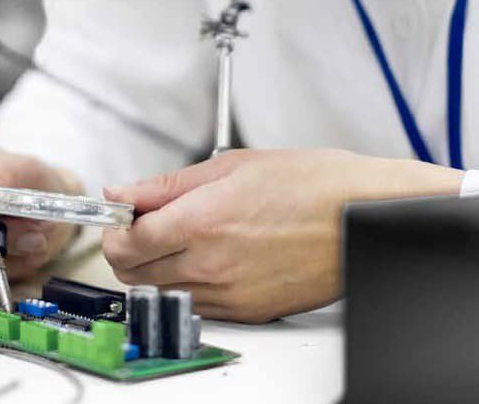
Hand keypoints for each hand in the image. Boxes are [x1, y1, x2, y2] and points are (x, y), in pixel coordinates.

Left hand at [102, 149, 462, 322]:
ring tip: (177, 239)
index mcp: (201, 221)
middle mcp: (210, 264)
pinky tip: (203, 259)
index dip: (113, 229)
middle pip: (132, 273)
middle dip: (125, 249)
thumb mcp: (232, 167)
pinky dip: (184, 285)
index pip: (125, 242)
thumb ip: (167, 185)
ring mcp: (229, 293)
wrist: (365, 217)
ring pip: (159, 292)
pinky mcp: (248, 311)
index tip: (119, 217)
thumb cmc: (313, 185)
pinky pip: (195, 305)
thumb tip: (122, 192)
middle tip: (142, 227)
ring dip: (152, 269)